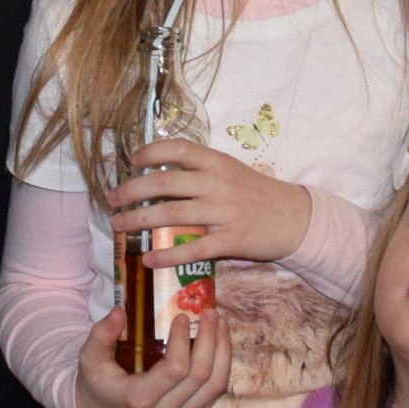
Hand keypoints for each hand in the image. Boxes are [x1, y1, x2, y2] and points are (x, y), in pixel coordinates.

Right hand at [71, 299, 232, 407]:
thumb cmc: (96, 381)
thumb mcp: (89, 357)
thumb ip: (101, 334)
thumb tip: (119, 312)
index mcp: (139, 398)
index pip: (175, 370)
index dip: (183, 341)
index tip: (182, 316)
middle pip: (201, 376)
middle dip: (211, 339)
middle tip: (210, 312)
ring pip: (215, 385)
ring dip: (223, 351)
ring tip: (221, 324)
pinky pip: (214, 393)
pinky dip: (222, 366)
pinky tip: (220, 342)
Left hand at [109, 135, 312, 264]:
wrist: (296, 217)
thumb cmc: (260, 194)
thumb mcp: (233, 172)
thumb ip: (203, 172)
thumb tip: (162, 176)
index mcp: (218, 162)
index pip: (178, 148)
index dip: (151, 152)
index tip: (132, 161)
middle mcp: (218, 183)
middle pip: (165, 183)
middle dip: (132, 191)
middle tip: (112, 200)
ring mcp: (225, 212)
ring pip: (172, 215)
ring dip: (140, 220)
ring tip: (120, 226)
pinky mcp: (232, 239)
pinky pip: (193, 248)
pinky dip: (168, 255)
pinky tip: (149, 259)